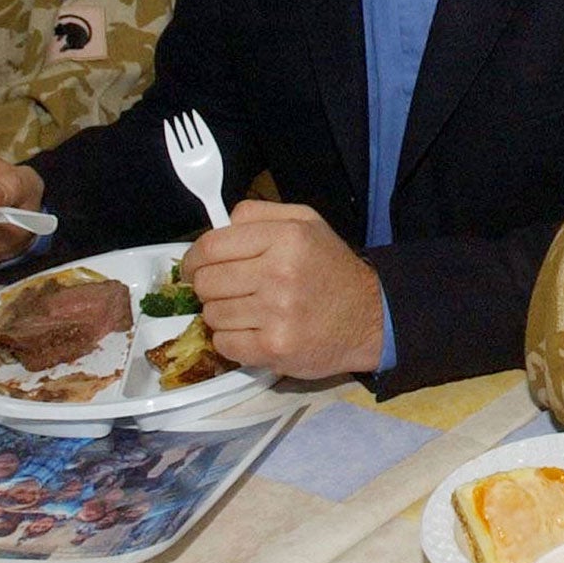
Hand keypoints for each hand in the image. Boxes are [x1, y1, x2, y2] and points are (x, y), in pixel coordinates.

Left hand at [182, 201, 384, 379]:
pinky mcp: (274, 348)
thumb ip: (260, 214)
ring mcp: (277, 313)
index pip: (211, 247)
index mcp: (285, 237)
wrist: (370, 317)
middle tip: (227, 290)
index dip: (193, 259)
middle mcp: (280, 273)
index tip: (193, 269)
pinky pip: (224, 344)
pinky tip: (254, 332)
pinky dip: (231, 340)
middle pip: (206, 282)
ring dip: (222, 315)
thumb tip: (218, 224)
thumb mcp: (306, 222)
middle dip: (209, 287)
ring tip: (249, 311)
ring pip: (212, 315)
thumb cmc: (331, 269)